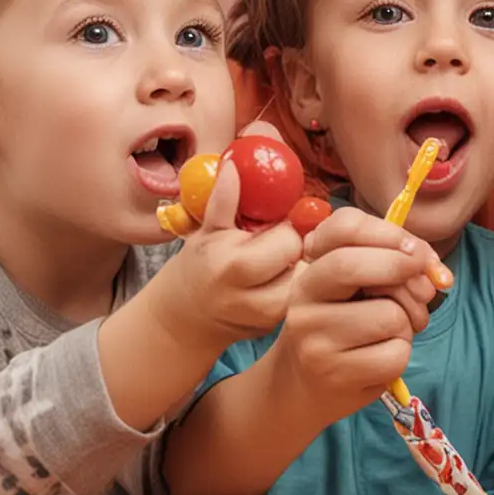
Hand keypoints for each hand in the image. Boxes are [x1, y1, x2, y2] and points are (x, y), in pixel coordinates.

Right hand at [143, 149, 302, 358]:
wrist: (185, 319)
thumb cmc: (201, 263)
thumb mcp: (208, 228)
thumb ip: (225, 197)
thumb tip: (235, 163)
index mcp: (231, 266)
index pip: (289, 240)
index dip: (288, 228)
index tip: (279, 226)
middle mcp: (250, 298)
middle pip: (303, 263)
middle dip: (297, 250)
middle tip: (281, 246)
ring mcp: (265, 320)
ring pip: (308, 284)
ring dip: (301, 270)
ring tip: (282, 266)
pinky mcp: (275, 331)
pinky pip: (303, 301)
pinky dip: (301, 288)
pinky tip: (282, 282)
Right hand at [268, 205, 446, 426]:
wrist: (307, 385)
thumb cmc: (345, 325)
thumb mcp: (359, 286)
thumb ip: (393, 264)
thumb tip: (433, 270)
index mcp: (312, 265)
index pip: (344, 227)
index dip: (389, 232)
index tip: (417, 253)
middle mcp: (304, 298)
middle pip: (355, 266)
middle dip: (403, 270)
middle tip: (425, 289)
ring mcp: (315, 339)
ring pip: (389, 315)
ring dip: (408, 324)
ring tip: (393, 333)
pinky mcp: (335, 375)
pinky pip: (395, 354)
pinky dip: (401, 355)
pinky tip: (380, 359)